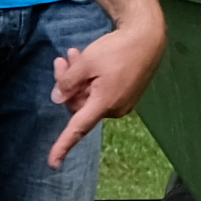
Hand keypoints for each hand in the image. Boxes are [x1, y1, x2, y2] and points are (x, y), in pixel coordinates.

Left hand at [42, 4, 161, 165]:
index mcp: (104, 104)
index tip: (52, 163)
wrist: (148, 38)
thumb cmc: (118, 49)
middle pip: (80, 105)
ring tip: (73, 54)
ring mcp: (122, 103)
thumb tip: (58, 98)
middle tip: (62, 60)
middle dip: (68, 85)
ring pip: (89, 97)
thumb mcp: (87, 61)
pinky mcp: (127, 95)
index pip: (78, 129)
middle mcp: (114, 109)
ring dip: (79, 79)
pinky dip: (91, 80)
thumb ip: (68, 81)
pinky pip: (101, 93)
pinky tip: (88, 61)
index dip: (63, 146)